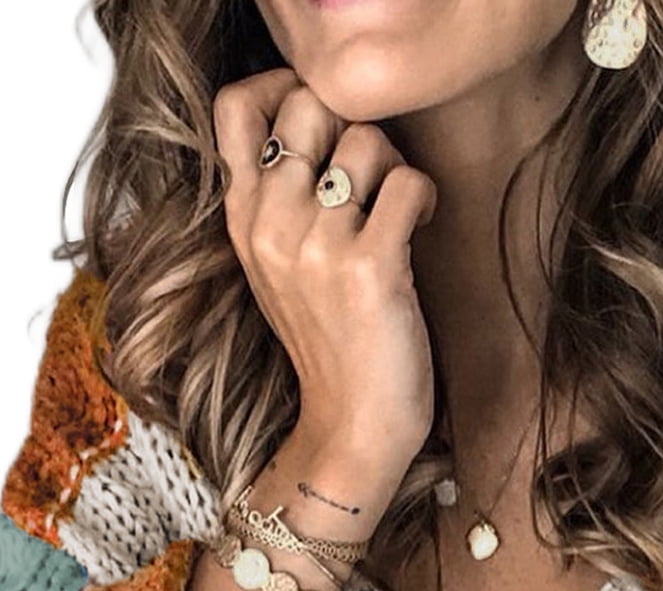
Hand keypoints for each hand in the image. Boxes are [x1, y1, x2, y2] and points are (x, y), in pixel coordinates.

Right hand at [214, 66, 438, 464]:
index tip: (325, 128)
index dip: (287, 92)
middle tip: (371, 175)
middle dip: (354, 125)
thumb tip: (312, 116)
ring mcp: (316, 246)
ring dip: (396, 168)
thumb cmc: (330, 342)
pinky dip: (426, 200)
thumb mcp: (277, 264)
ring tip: (397, 215)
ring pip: (368, 139)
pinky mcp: (369, 268)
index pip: (236, 104)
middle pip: (311, 102)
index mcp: (242, 218)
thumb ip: (275, 194)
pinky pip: (409, 184)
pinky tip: (420, 231)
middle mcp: (270, 224)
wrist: (351, 426)